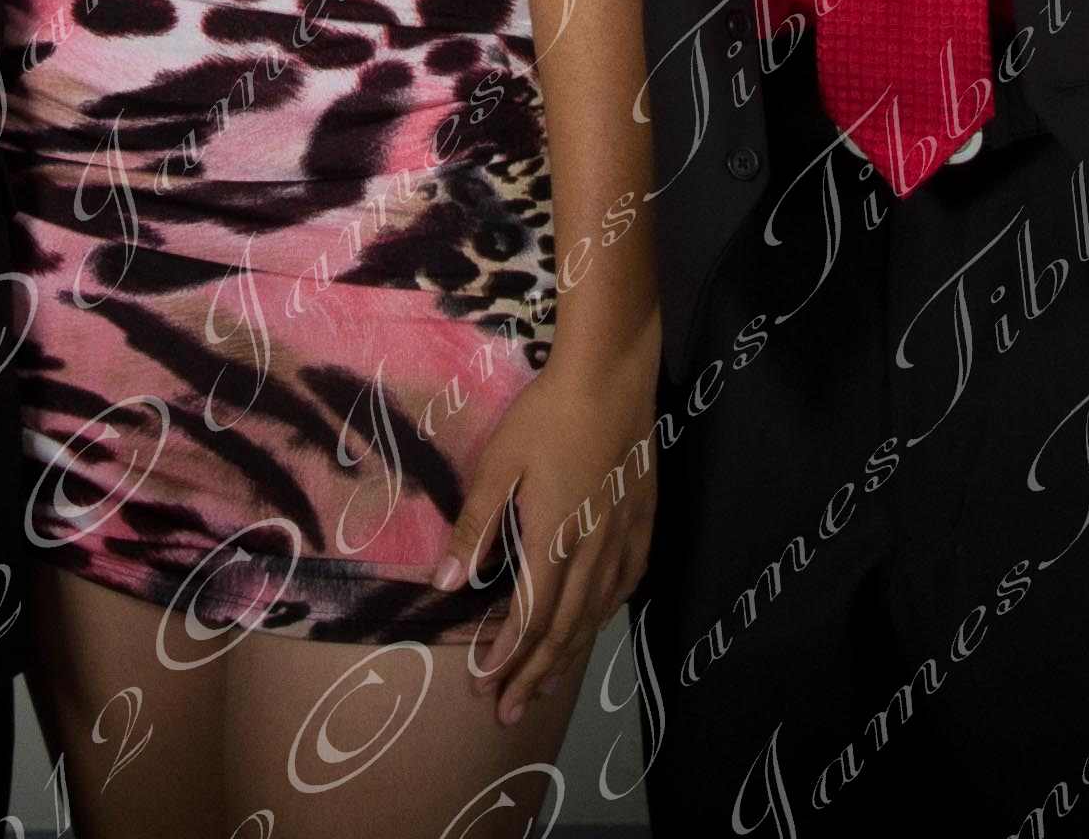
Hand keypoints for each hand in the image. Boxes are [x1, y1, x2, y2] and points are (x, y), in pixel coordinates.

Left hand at [453, 320, 657, 722]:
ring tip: (545, 684)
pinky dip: (605, 615)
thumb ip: (476, 526)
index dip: (507, 657)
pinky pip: (627, 584)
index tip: (484, 685)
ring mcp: (623, 537)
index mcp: (554, 539)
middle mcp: (593, 550)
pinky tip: (595, 623)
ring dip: (568, 654)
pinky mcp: (643, 521)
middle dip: (534, 675)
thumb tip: (446, 581)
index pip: (529, 617)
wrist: (611, 377)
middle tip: (509, 712)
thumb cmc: (546, 415)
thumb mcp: (498, 464)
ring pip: (596, 614)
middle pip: (564, 630)